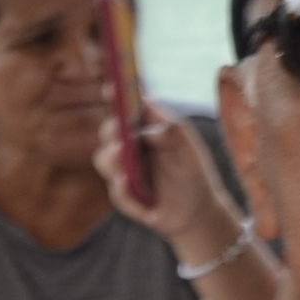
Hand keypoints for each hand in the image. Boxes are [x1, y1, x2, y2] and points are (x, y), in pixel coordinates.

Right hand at [100, 101, 247, 262]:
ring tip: (124, 175)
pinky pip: (118, 194)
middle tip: (118, 139)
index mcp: (144, 125)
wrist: (196, 211)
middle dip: (110, 133)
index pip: (126, 105)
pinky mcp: (122, 193)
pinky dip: (133, 201)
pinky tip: (150, 211)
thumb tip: (150, 132)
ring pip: (104, 161)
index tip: (112, 89)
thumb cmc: (192, 171)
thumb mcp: (189, 149)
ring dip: (112, 166)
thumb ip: (174, 134)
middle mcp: (128, 143)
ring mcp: (121, 167)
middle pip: (108, 131)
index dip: (117, 95)